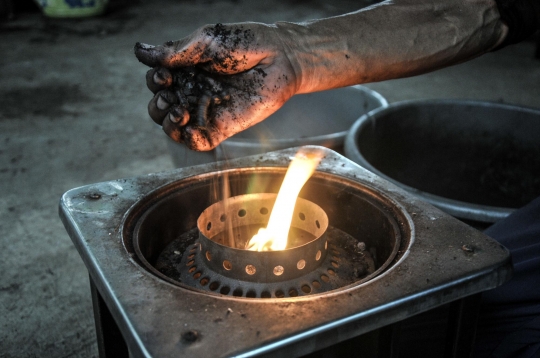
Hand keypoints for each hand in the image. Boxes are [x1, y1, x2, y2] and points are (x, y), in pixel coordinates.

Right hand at [134, 22, 298, 150]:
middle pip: (160, 107)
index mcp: (186, 70)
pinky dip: (188, 140)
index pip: (157, 82)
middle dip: (157, 104)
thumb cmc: (246, 43)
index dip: (154, 81)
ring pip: (174, 127)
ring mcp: (206, 111)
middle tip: (170, 95)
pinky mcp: (222, 128)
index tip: (165, 75)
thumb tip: (139, 51)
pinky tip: (189, 130)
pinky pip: (198, 142)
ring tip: (178, 112)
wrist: (279, 58)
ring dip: (168, 124)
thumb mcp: (205, 41)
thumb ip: (174, 51)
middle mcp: (193, 91)